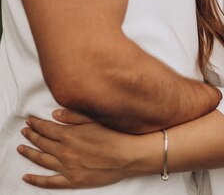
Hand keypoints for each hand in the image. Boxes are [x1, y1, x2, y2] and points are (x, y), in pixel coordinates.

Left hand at [17, 112, 143, 188]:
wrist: (128, 156)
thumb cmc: (113, 135)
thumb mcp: (94, 119)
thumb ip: (73, 116)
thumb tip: (54, 114)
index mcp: (69, 134)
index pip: (46, 128)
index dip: (36, 124)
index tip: (29, 121)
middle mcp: (65, 151)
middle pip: (42, 143)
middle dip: (31, 136)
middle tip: (24, 131)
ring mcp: (67, 168)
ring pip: (42, 160)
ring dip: (30, 153)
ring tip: (21, 148)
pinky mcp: (73, 181)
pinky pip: (49, 182)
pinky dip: (36, 180)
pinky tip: (27, 176)